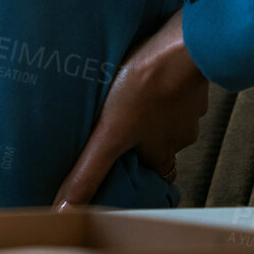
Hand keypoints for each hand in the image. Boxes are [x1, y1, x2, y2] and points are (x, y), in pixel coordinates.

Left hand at [52, 8, 208, 208]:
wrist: (183, 46)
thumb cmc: (147, 88)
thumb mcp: (109, 134)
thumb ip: (89, 171)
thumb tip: (65, 207)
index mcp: (163, 152)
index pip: (156, 176)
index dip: (140, 173)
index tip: (122, 168)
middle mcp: (180, 133)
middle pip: (159, 143)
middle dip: (139, 136)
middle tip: (115, 124)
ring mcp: (188, 104)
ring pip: (167, 113)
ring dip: (148, 106)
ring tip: (123, 94)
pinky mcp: (188, 75)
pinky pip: (173, 83)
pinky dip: (160, 80)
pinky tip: (141, 68)